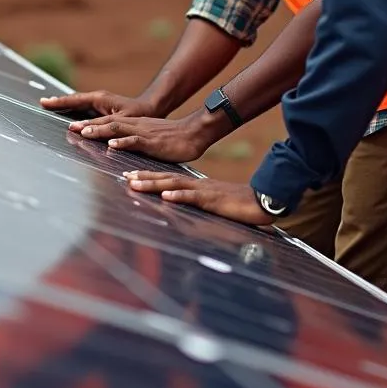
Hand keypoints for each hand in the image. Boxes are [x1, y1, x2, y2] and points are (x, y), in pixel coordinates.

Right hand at [39, 90, 157, 119]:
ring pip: (77, 104)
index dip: (59, 102)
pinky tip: (67, 116)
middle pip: (73, 100)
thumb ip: (100, 124)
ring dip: (64, 106)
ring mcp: (99, 103)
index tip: (44, 102)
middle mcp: (97, 99)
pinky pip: (83, 108)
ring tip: (49, 107)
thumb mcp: (119, 119)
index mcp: (99, 98)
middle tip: (42, 103)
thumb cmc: (138, 114)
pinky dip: (73, 110)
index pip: (74, 99)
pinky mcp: (102, 109)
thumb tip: (78, 129)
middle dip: (58, 102)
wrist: (152, 108)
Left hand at [73, 113, 212, 163]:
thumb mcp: (150, 140)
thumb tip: (120, 148)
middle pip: (108, 123)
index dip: (91, 124)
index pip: (108, 122)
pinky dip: (122, 142)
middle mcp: (136, 125)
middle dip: (89, 125)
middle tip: (70, 127)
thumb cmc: (173, 140)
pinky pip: (135, 141)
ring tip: (84, 133)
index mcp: (134, 125)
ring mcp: (143, 132)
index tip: (73, 126)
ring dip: (100, 131)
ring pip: (118, 129)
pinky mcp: (152, 142)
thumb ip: (135, 143)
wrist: (193, 134)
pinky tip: (112, 145)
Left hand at [123, 172, 273, 225]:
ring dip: (153, 183)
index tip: (130, 177)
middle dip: (144, 177)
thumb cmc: (239, 206)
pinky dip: (179, 195)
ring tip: (134, 182)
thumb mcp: (213, 207)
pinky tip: (166, 195)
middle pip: (166, 178)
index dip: (149, 177)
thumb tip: (182, 211)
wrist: (262, 201)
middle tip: (124, 176)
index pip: (168, 180)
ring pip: (174, 184)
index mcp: (196, 187)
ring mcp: (204, 191)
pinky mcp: (213, 200)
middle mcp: (197, 185)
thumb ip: (198, 207)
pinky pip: (193, 197)